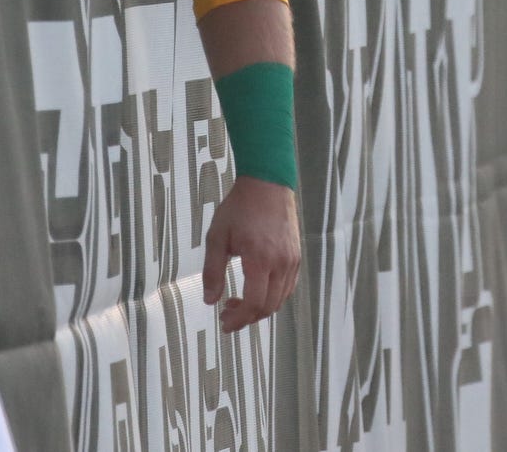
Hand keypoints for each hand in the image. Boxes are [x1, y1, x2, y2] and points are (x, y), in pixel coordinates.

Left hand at [202, 175, 300, 331]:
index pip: (254, 304)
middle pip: (268, 307)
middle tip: (227, 313)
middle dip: (246, 317)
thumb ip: (213, 271)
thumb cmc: (240, 207)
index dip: (239, 320)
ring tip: (239, 302)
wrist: (267, 182)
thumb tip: (210, 300)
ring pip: (279, 300)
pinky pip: (287, 287)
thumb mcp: (217, 236)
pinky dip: (272, 296)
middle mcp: (280, 263)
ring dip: (259, 308)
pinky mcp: (296, 256)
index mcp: (259, 259)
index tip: (224, 324)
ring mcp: (291, 260)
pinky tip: (257, 289)